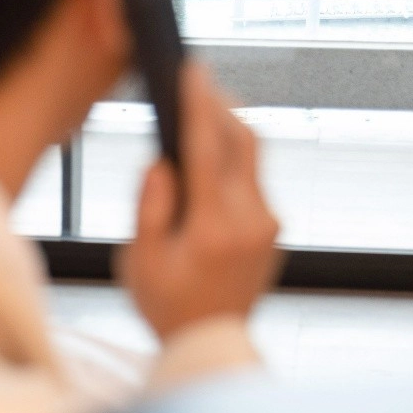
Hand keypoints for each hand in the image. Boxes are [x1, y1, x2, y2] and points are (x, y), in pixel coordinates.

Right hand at [120, 62, 279, 340]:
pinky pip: (254, 180)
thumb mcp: (139, 262)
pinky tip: (212, 155)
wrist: (211, 341)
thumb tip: (160, 163)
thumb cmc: (168, 306)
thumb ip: (148, 208)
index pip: (208, 150)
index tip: (193, 71)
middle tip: (200, 79)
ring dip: (228, 129)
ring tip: (204, 109)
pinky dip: (233, 159)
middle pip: (241, 142)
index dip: (199, 105)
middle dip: (220, 105)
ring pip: (252, 157)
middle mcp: (250, 221)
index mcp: (214, 228)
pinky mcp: (273, 228)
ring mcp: (268, 224)